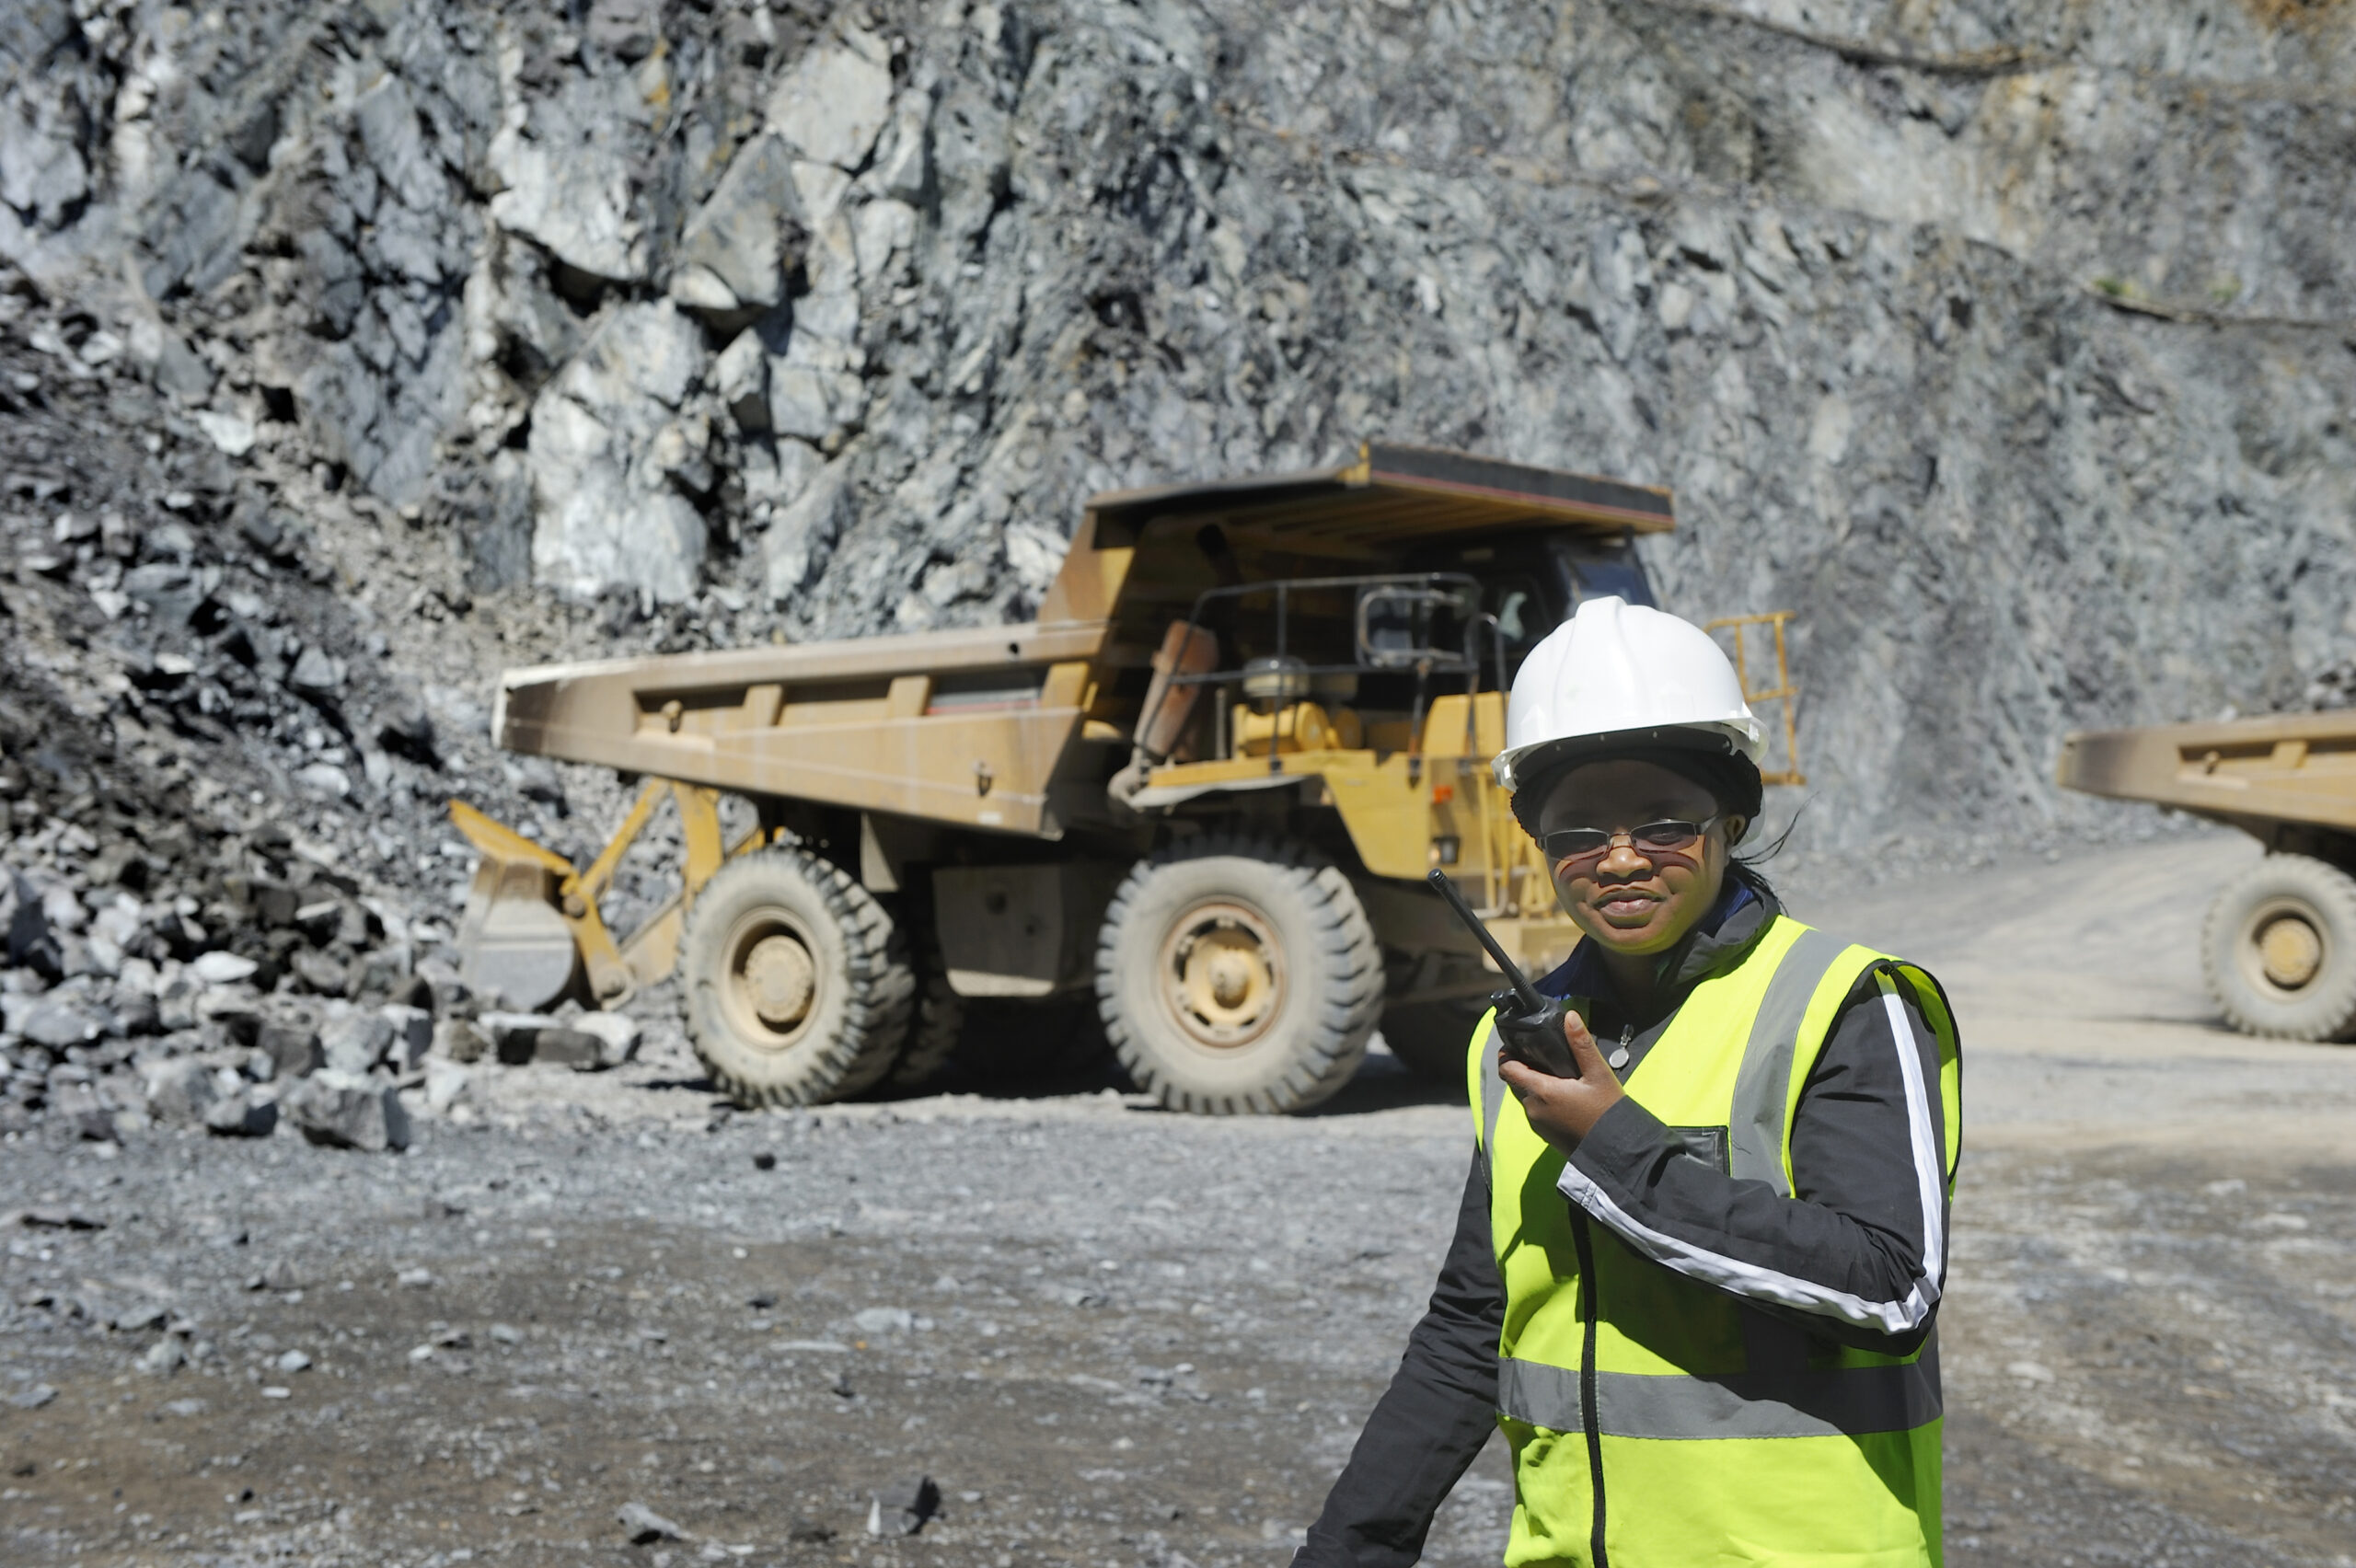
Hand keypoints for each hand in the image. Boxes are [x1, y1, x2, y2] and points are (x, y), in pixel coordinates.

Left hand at [1498, 1009, 1624, 1151]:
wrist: (1616, 1151)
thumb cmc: (1607, 1111)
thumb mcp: (1598, 1074)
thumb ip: (1581, 1044)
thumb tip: (1570, 1016)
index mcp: (1541, 1091)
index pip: (1507, 1069)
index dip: (1506, 1055)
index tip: (1515, 1045)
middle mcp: (1533, 1109)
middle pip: (1515, 1082)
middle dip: (1522, 1067)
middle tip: (1540, 1054)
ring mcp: (1538, 1124)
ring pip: (1525, 1097)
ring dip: (1533, 1084)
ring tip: (1554, 1073)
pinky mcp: (1545, 1135)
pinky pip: (1535, 1111)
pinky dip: (1541, 1099)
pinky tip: (1561, 1094)